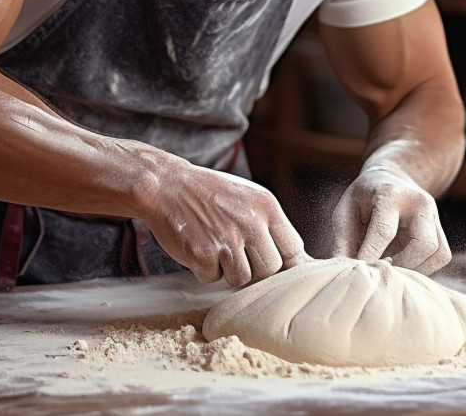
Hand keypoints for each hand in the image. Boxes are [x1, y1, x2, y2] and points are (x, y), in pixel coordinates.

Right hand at [142, 163, 308, 286]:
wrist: (167, 185)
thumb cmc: (210, 194)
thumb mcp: (248, 198)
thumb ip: (271, 226)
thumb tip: (298, 262)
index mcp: (266, 206)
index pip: (293, 249)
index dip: (283, 261)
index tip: (270, 261)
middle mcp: (250, 222)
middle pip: (270, 270)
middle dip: (255, 269)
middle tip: (236, 253)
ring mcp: (226, 240)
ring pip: (242, 279)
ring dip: (227, 270)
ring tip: (215, 247)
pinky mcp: (202, 255)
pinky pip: (213, 279)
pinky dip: (204, 270)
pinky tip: (198, 248)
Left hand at [331, 165, 450, 274]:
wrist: (392, 178)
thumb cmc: (363, 198)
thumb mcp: (346, 211)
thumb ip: (343, 241)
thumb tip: (341, 272)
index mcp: (390, 194)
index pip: (384, 231)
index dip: (371, 256)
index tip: (360, 274)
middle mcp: (419, 202)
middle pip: (423, 244)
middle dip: (402, 266)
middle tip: (381, 272)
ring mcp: (434, 215)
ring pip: (437, 253)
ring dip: (414, 269)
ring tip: (391, 269)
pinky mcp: (441, 229)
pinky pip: (441, 256)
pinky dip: (424, 268)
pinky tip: (404, 265)